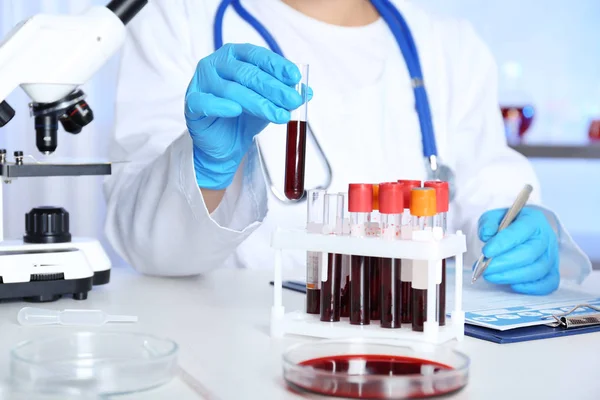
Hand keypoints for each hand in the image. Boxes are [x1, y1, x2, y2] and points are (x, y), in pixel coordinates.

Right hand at [185, 43, 311, 189]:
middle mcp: (216, 64)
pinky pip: (206, 103)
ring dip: (259, 103)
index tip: (295, 77)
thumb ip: (285, 95)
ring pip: (232, 90)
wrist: (224, 144)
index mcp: (235, 56)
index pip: (257, 56)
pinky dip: (222, 106)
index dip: (277, 66)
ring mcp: (201, 82)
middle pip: (248, 73)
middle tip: (293, 101)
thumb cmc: (243, 117)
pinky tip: (236, 110)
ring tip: (279, 115)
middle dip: (274, 88)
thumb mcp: (269, 103)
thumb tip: (307, 92)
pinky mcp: (192, 104)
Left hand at [477, 207, 558, 294]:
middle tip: (485, 268)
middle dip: (504, 263)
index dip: (502, 243)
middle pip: (529, 254)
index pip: (520, 231)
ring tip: (491, 275)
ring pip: (536, 270)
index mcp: (533, 220)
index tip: (486, 252)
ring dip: (512, 276)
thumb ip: (489, 223)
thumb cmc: (510, 225)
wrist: (526, 230)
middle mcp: (546, 238)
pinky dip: (531, 287)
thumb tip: (486, 234)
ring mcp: (551, 255)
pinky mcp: (552, 271)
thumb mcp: (495, 217)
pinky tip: (513, 285)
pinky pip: (548, 283)